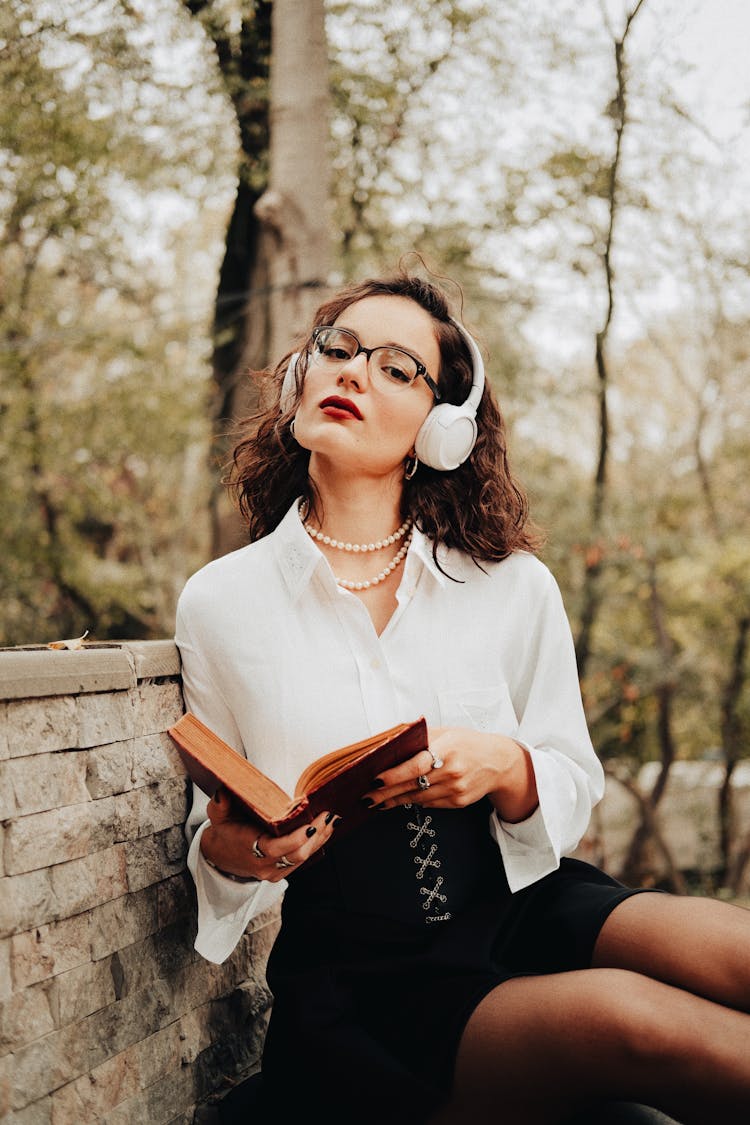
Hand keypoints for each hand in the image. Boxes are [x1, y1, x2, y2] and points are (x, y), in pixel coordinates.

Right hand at [200, 788, 339, 882]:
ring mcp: (275, 871)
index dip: (296, 839)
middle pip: (297, 855)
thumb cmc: (224, 831)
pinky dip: (316, 844)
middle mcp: (265, 865)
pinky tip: (326, 829)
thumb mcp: (217, 816)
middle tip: (328, 816)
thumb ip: (219, 804)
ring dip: (320, 839)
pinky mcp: (282, 872)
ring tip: (332, 819)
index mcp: (250, 849)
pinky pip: (302, 860)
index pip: (277, 849)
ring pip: (303, 858)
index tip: (311, 825)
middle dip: (316, 836)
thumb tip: (222, 791)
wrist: (222, 857)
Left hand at [362, 726, 537, 821]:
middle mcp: (452, 771)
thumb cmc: (468, 743)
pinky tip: (398, 801)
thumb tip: (390, 741)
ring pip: (418, 798)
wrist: (499, 762)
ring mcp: (456, 789)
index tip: (375, 779)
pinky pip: (429, 804)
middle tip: (367, 796)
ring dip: (395, 800)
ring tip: (377, 800)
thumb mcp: (446, 732)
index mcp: (447, 749)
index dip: (394, 774)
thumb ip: (419, 736)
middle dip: (386, 792)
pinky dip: (412, 802)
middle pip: (413, 785)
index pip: (416, 765)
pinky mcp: (458, 802)